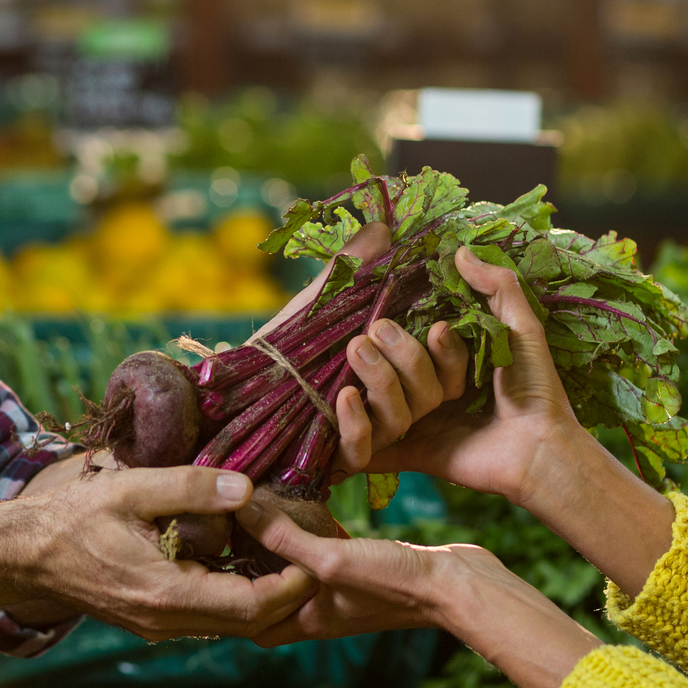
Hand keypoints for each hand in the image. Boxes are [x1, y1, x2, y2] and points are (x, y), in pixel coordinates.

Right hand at [19, 462, 314, 640]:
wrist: (25, 554)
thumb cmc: (74, 519)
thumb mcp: (132, 489)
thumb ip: (190, 487)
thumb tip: (246, 487)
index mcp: (167, 594)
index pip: (252, 607)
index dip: (292, 585)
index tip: (312, 552)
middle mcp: (168, 621)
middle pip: (250, 622)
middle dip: (289, 593)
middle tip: (313, 552)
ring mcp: (160, 625)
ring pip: (232, 623)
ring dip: (265, 595)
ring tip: (287, 552)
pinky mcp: (154, 618)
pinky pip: (209, 615)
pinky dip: (237, 593)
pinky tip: (244, 558)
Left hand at [234, 495, 486, 641]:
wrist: (460, 587)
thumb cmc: (396, 582)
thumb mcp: (332, 559)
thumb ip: (286, 538)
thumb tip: (241, 509)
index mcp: (309, 621)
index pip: (251, 620)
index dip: (226, 596)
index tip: (206, 556)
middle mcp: (323, 611)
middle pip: (271, 593)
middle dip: (248, 566)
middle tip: (226, 527)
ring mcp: (345, 592)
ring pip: (299, 571)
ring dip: (281, 546)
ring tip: (258, 511)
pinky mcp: (365, 570)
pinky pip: (326, 554)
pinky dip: (313, 534)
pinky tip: (310, 506)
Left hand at [259, 223, 471, 479]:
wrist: (236, 387)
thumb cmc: (288, 346)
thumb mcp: (320, 303)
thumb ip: (352, 270)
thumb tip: (381, 228)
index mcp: (401, 375)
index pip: (447, 373)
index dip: (452, 354)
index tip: (440, 326)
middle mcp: (393, 408)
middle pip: (429, 395)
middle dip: (410, 359)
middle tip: (378, 327)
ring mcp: (369, 436)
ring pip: (400, 420)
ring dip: (382, 381)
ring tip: (356, 347)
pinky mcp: (337, 459)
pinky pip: (360, 450)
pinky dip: (355, 423)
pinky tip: (341, 396)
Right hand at [363, 248, 584, 505]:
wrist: (540, 449)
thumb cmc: (536, 390)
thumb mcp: (521, 329)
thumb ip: (498, 287)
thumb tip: (460, 250)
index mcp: (447, 364)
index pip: (414, 340)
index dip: (413, 331)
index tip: (427, 323)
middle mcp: (424, 393)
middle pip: (393, 368)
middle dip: (390, 350)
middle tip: (377, 332)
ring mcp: (411, 427)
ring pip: (378, 399)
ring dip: (374, 377)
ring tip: (364, 351)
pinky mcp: (403, 457)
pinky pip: (363, 447)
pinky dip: (351, 426)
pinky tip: (349, 398)